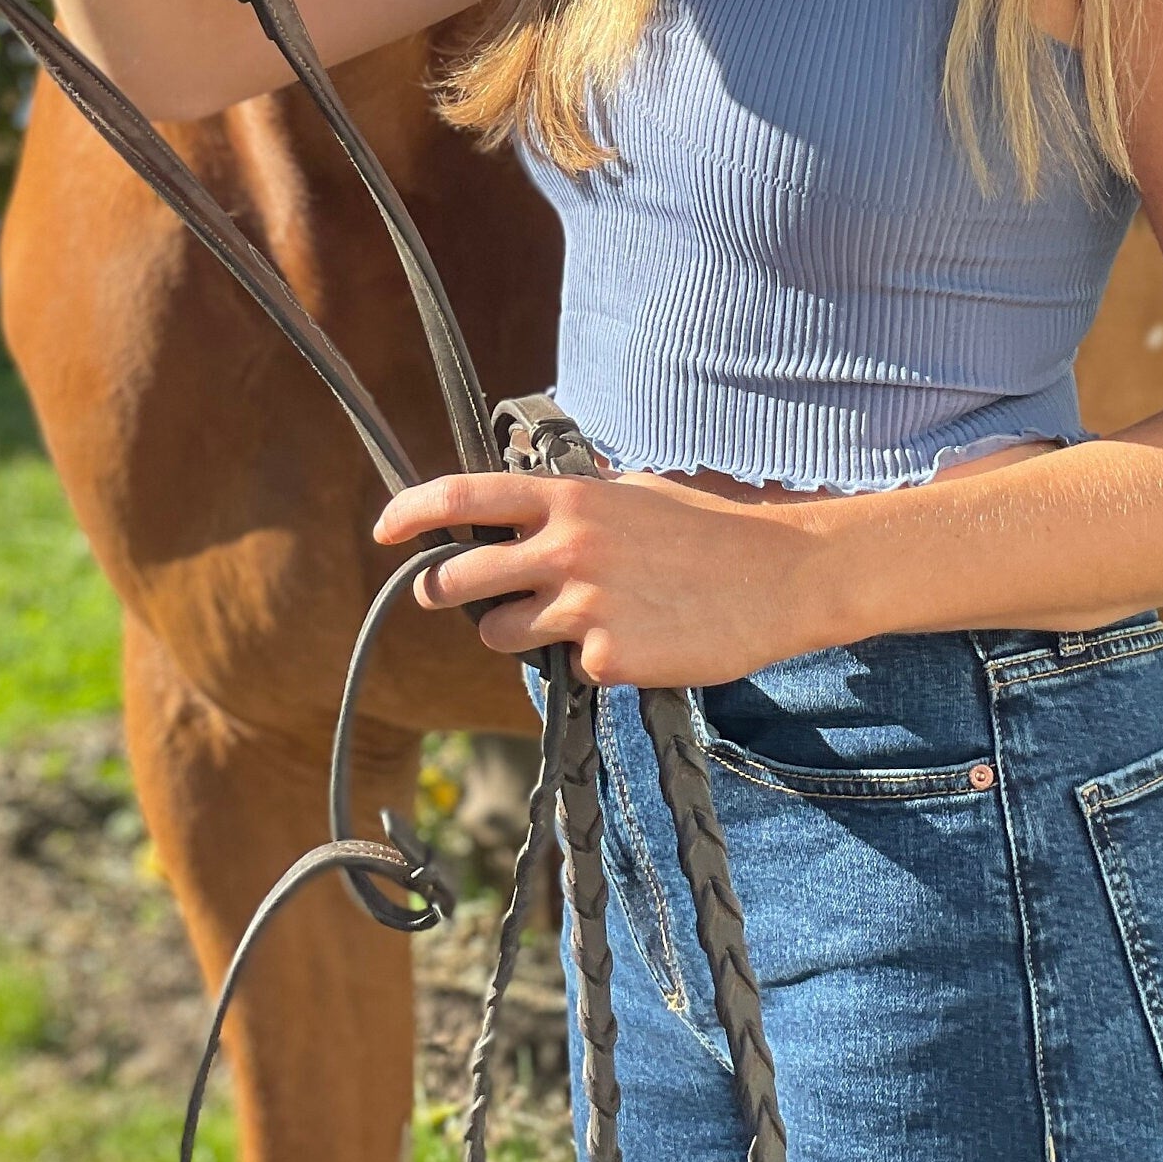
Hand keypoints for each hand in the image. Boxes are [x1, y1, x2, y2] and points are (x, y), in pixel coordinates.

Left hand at [372, 467, 843, 689]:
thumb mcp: (634, 492)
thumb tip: (527, 512)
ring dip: (513, 633)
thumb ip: (574, 504)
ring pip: (500, 633)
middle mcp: (566, 548)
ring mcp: (584, 607)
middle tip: (441, 594)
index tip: (383, 529)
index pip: (465, 496)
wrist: (780, 576)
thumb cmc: (708, 529)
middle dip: (439, 591)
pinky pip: (569, 668)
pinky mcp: (608, 659)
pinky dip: (588, 661)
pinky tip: (633, 642)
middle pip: (459, 579)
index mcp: (569, 499)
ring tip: (561, 621)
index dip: (411, 511)